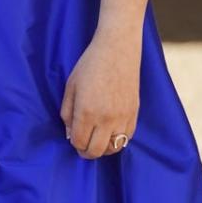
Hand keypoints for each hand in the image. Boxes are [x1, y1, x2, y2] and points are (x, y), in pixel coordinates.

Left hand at [60, 26, 139, 159]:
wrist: (118, 51)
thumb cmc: (90, 65)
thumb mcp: (71, 86)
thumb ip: (67, 113)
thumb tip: (70, 134)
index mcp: (87, 111)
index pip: (80, 142)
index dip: (75, 144)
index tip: (74, 139)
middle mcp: (106, 118)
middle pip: (97, 151)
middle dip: (87, 152)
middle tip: (83, 146)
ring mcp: (122, 117)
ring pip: (114, 148)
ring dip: (103, 148)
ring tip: (97, 139)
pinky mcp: (134, 114)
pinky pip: (127, 138)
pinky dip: (118, 140)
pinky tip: (111, 133)